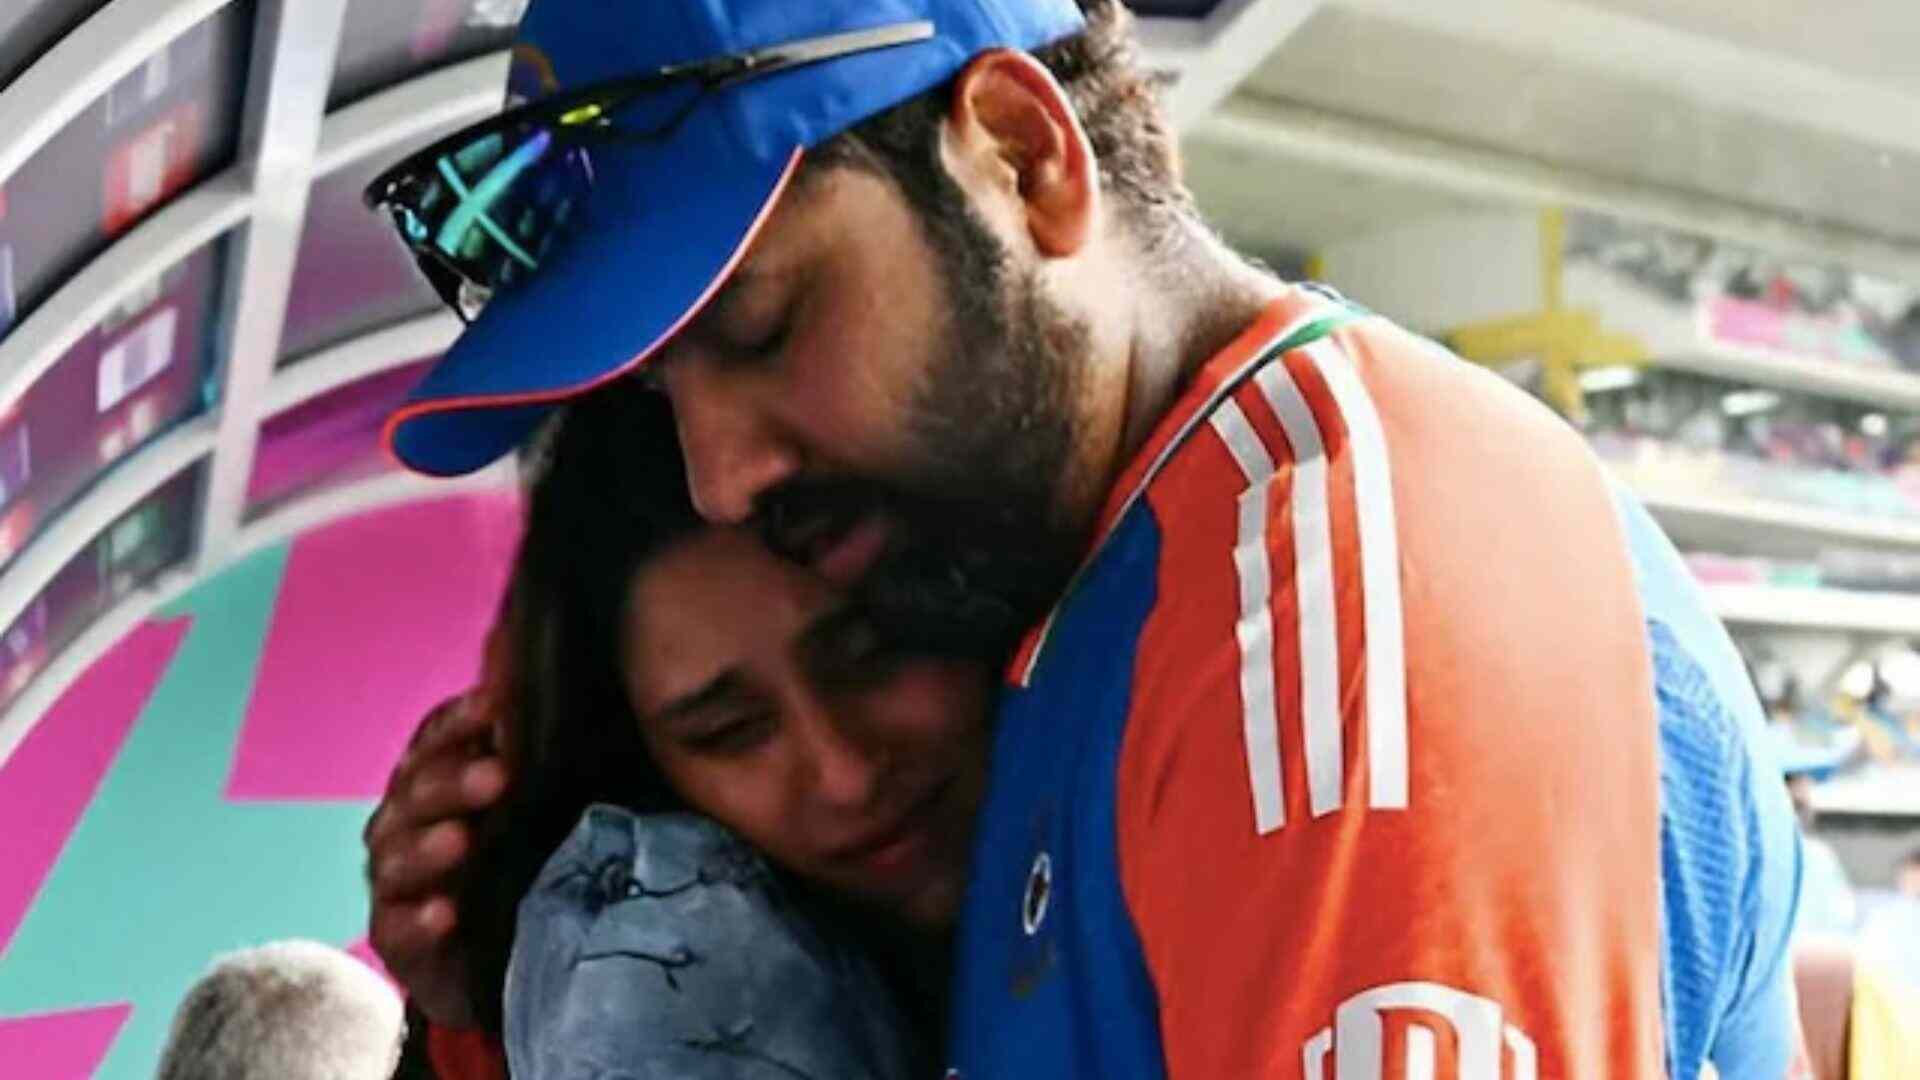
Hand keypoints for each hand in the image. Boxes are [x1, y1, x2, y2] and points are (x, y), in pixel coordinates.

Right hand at [365, 689, 510, 1027]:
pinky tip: (445, 914)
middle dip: (454, 783)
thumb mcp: (524, 800)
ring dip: (428, 848)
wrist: (488, 954)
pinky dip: (420, 921)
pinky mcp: (395, 938)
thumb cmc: (505, 858)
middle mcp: (402, 823)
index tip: (496, 702)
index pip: (436, 740)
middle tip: (499, 776)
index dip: (460, 721)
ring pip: (399, 858)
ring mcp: (393, 881)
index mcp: (430, 779)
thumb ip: (518, 739)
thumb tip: (519, 650)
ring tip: (462, 840)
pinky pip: (399, 928)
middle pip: (417, 794)